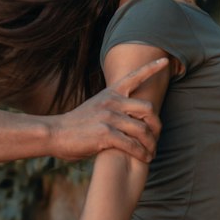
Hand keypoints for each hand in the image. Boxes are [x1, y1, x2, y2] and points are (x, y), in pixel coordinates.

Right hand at [47, 59, 166, 162]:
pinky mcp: (106, 134)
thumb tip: (128, 114)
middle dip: (156, 126)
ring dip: (151, 145)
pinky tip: (144, 159)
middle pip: (148, 109)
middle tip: (156, 139)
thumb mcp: (94, 108)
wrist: (54, 134)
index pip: (134, 77)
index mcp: (110, 93)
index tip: (165, 61)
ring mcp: (109, 117)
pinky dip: (141, 153)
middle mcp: (111, 102)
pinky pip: (132, 144)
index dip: (151, 68)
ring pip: (143, 130)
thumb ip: (112, 108)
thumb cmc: (75, 125)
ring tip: (151, 154)